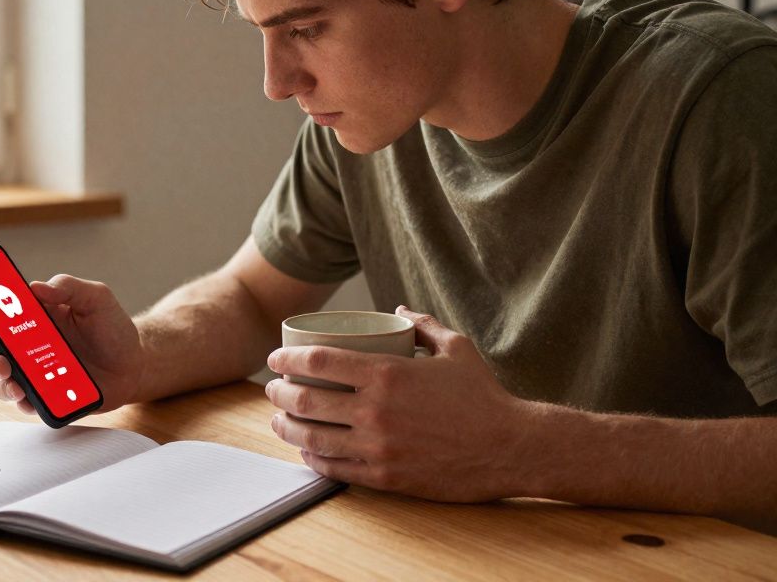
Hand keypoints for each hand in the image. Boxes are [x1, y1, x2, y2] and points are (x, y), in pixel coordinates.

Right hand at [0, 274, 142, 414]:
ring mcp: (37, 372)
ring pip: (5, 379)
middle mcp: (30, 345)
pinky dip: (24, 402)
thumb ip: (69, 287)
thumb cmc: (113, 328)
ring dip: (2, 382)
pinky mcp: (48, 395)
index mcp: (36, 317)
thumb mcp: (96, 298)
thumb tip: (37, 286)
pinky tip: (30, 399)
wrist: (136, 364)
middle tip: (1, 360)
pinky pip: (27, 402)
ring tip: (15, 383)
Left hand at [264, 306, 530, 501]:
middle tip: (273, 390)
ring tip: (279, 420)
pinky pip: (335, 468)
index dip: (287, 358)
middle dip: (279, 394)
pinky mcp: (386, 477)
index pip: (319, 360)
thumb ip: (423, 326)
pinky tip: (306, 450)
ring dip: (287, 428)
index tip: (275, 359)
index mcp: (388, 373)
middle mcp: (376, 410)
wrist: (512, 447)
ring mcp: (379, 446)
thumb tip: (397, 311)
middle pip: (307, 400)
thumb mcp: (456, 348)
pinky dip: (313, 458)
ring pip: (313, 438)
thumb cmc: (484, 396)